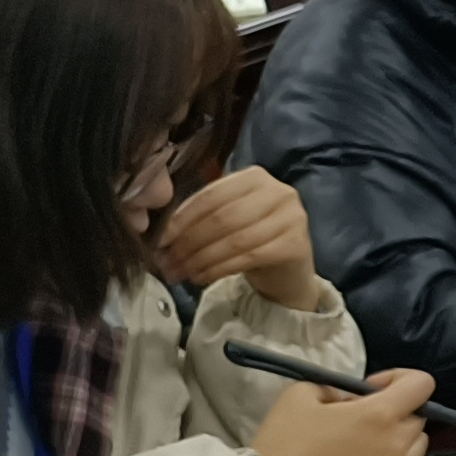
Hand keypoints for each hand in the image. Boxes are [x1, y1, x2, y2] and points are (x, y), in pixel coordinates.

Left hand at [152, 167, 325, 309]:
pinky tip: (202, 278)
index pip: (210, 196)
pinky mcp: (297, 244)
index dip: (181, 219)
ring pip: (234, 240)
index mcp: (254, 177)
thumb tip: (160, 237)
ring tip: (181, 272)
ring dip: (201, 259)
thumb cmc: (251, 240)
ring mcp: (292, 217)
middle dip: (189, 242)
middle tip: (167, 262)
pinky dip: (219, 269)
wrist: (287, 271)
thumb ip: (199, 218)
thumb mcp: (226, 220)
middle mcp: (279, 192)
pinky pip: (249, 257)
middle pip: (222, 217)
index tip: (158, 241)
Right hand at [251, 370, 431, 455]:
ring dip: (397, 439)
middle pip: (417, 417)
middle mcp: (396, 445)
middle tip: (359, 419)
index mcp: (379, 415)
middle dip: (395, 412)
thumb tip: (352, 398)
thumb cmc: (285, 443)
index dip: (400, 379)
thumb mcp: (300, 395)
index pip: (422, 384)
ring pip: (415, 447)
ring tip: (362, 445)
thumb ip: (335, 387)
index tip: (371, 390)